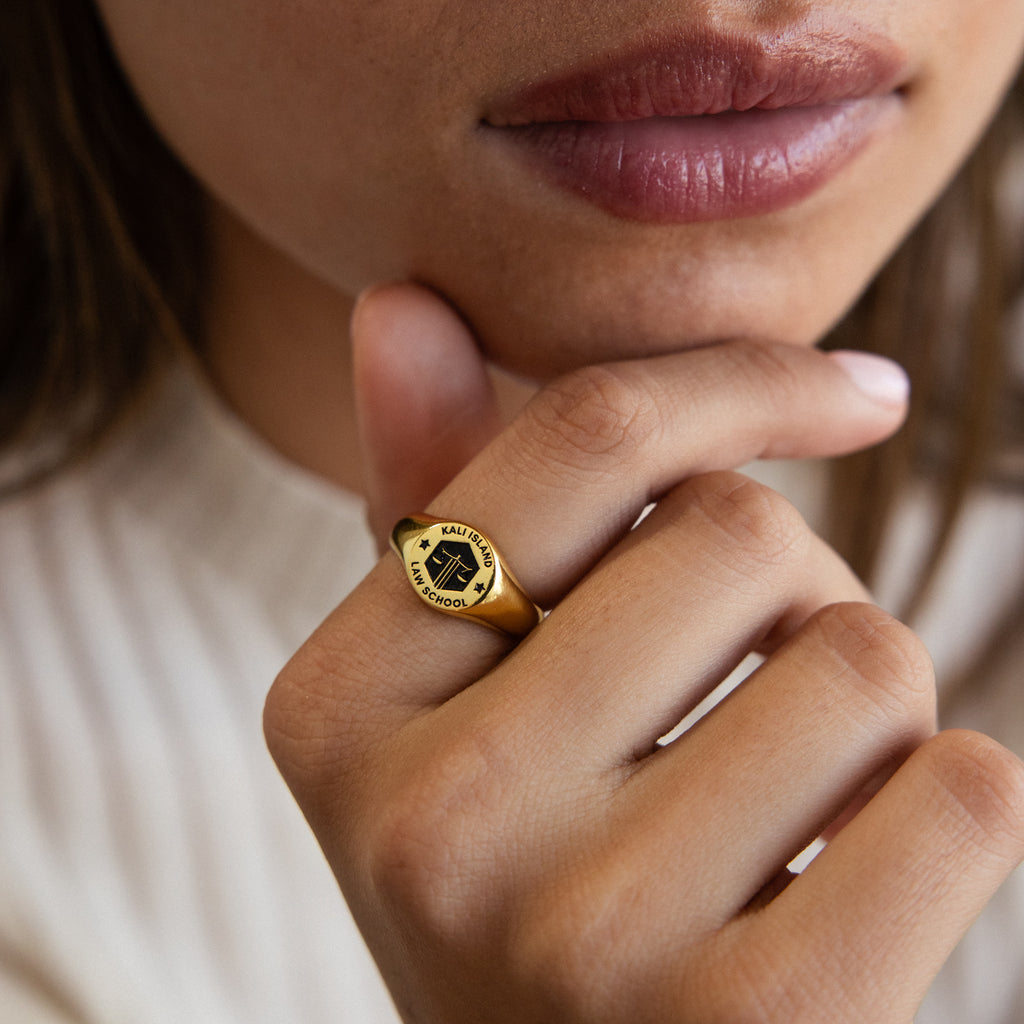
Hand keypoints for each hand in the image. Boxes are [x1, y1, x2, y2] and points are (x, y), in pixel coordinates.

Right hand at [265, 284, 1023, 1022]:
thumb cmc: (524, 860)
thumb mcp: (451, 690)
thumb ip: (434, 493)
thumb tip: (397, 302)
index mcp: (338, 704)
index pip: (581, 439)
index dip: (740, 380)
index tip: (854, 389)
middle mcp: (429, 823)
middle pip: (738, 534)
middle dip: (789, 590)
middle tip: (738, 700)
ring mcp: (579, 941)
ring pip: (864, 658)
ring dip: (864, 707)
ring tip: (773, 808)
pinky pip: (963, 797)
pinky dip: (948, 810)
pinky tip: (849, 883)